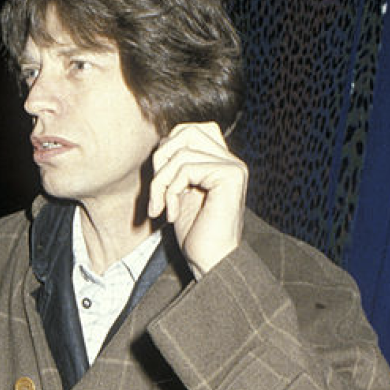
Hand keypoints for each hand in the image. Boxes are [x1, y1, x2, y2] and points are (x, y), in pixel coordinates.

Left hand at [147, 122, 247, 279]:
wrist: (210, 260)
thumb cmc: (193, 231)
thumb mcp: (178, 191)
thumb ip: (175, 165)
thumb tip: (162, 141)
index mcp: (220, 161)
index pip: (191, 129)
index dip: (168, 146)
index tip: (160, 179)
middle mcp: (231, 160)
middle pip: (186, 132)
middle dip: (161, 159)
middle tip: (156, 191)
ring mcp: (233, 167)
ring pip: (181, 152)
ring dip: (160, 181)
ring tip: (159, 206)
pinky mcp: (231, 176)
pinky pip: (186, 169)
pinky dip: (170, 192)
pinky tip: (171, 215)